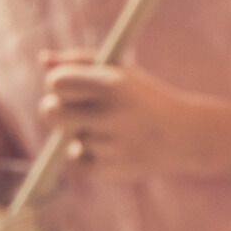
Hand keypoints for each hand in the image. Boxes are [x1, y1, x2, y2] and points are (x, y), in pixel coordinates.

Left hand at [38, 51, 210, 175]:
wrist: (187, 136)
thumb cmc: (148, 99)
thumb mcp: (123, 72)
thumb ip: (82, 62)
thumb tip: (43, 60)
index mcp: (114, 85)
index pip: (57, 82)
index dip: (58, 84)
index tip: (67, 87)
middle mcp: (113, 114)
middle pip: (50, 112)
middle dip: (55, 110)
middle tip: (72, 110)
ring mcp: (112, 145)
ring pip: (68, 137)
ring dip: (82, 133)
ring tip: (111, 130)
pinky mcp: (111, 169)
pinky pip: (77, 160)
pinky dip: (87, 155)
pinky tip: (111, 148)